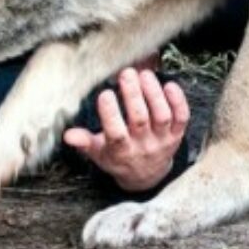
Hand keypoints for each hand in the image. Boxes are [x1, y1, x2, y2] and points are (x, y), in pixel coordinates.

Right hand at [63, 68, 189, 192]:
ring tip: (144, 74)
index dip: (111, 114)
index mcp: (121, 151)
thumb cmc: (118, 158)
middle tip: (126, 73)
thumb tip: (67, 135)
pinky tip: (169, 84)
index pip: (116, 134)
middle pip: (140, 120)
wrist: (146, 176)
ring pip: (162, 116)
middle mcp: (144, 146)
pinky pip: (182, 117)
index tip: (105, 93)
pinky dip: (178, 101)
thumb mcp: (98, 154)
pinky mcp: (177, 134)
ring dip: (154, 94)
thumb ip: (85, 143)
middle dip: (133, 95)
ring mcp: (162, 140)